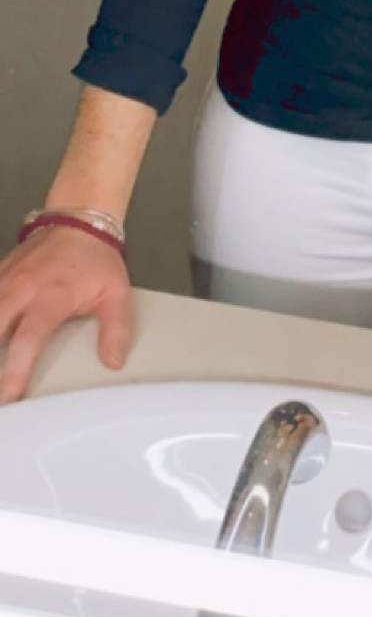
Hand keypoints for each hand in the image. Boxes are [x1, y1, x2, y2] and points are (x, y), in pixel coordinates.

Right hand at [0, 226, 131, 403]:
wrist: (79, 221)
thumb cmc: (96, 259)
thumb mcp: (115, 293)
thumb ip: (115, 330)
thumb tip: (113, 361)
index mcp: (51, 297)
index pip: (27, 340)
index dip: (15, 370)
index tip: (9, 395)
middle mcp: (22, 289)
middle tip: (0, 393)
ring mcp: (6, 281)